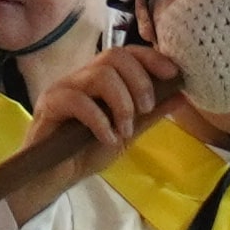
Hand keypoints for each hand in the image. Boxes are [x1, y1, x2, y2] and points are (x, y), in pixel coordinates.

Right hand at [23, 46, 180, 174]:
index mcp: (100, 78)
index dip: (152, 58)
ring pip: (100, 75)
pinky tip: (107, 138)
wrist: (56, 176)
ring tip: (124, 131)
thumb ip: (150, 114)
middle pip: (115, 56)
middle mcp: (82, 76)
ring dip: (122, 104)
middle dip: (140, 82)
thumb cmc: (87, 150)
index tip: (173, 74)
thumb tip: (181, 95)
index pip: (127, 52)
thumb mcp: (127, 132)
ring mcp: (64, 87)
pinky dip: (100, 121)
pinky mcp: (49, 105)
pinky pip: (79, 101)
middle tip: (146, 110)